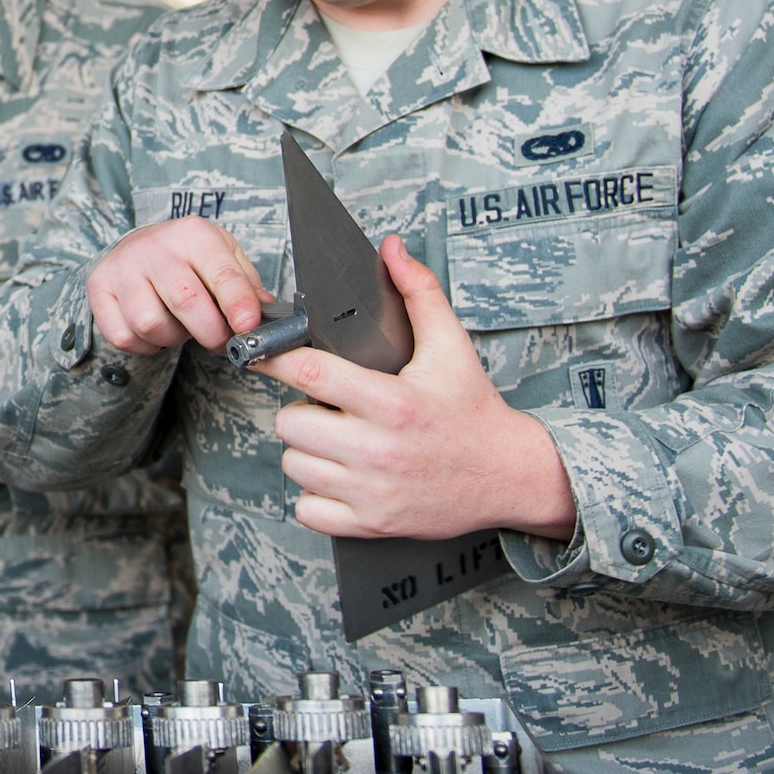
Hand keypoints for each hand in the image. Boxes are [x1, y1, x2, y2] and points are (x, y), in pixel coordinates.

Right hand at [85, 217, 275, 353]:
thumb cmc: (189, 258)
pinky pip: (125, 336)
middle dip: (210, 332)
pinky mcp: (99, 288)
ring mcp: (121, 266)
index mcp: (193, 234)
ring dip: (173, 337)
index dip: (238, 303)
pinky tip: (155, 329)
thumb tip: (265, 312)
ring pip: (151, 323)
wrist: (138, 248)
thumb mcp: (224, 257)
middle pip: (185, 300)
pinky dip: (145, 345)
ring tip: (180, 325)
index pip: (220, 272)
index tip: (248, 327)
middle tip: (221, 340)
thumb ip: (246, 285)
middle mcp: (154, 245)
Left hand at [256, 235, 577, 541]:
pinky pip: (308, 510)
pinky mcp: (371, 524)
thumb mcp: (450, 346)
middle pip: (291, 422)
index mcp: (393, 402)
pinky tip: (340, 475)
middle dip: (301, 408)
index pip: (310, 373)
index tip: (264, 355)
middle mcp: (378, 450)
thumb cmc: (473, 409)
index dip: (277, 359)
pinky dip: (316, 495)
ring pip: (294, 464)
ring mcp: (372, 492)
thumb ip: (418, 292)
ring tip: (336, 438)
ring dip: (307, 450)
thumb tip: (392, 248)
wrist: (510, 475)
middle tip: (327, 405)